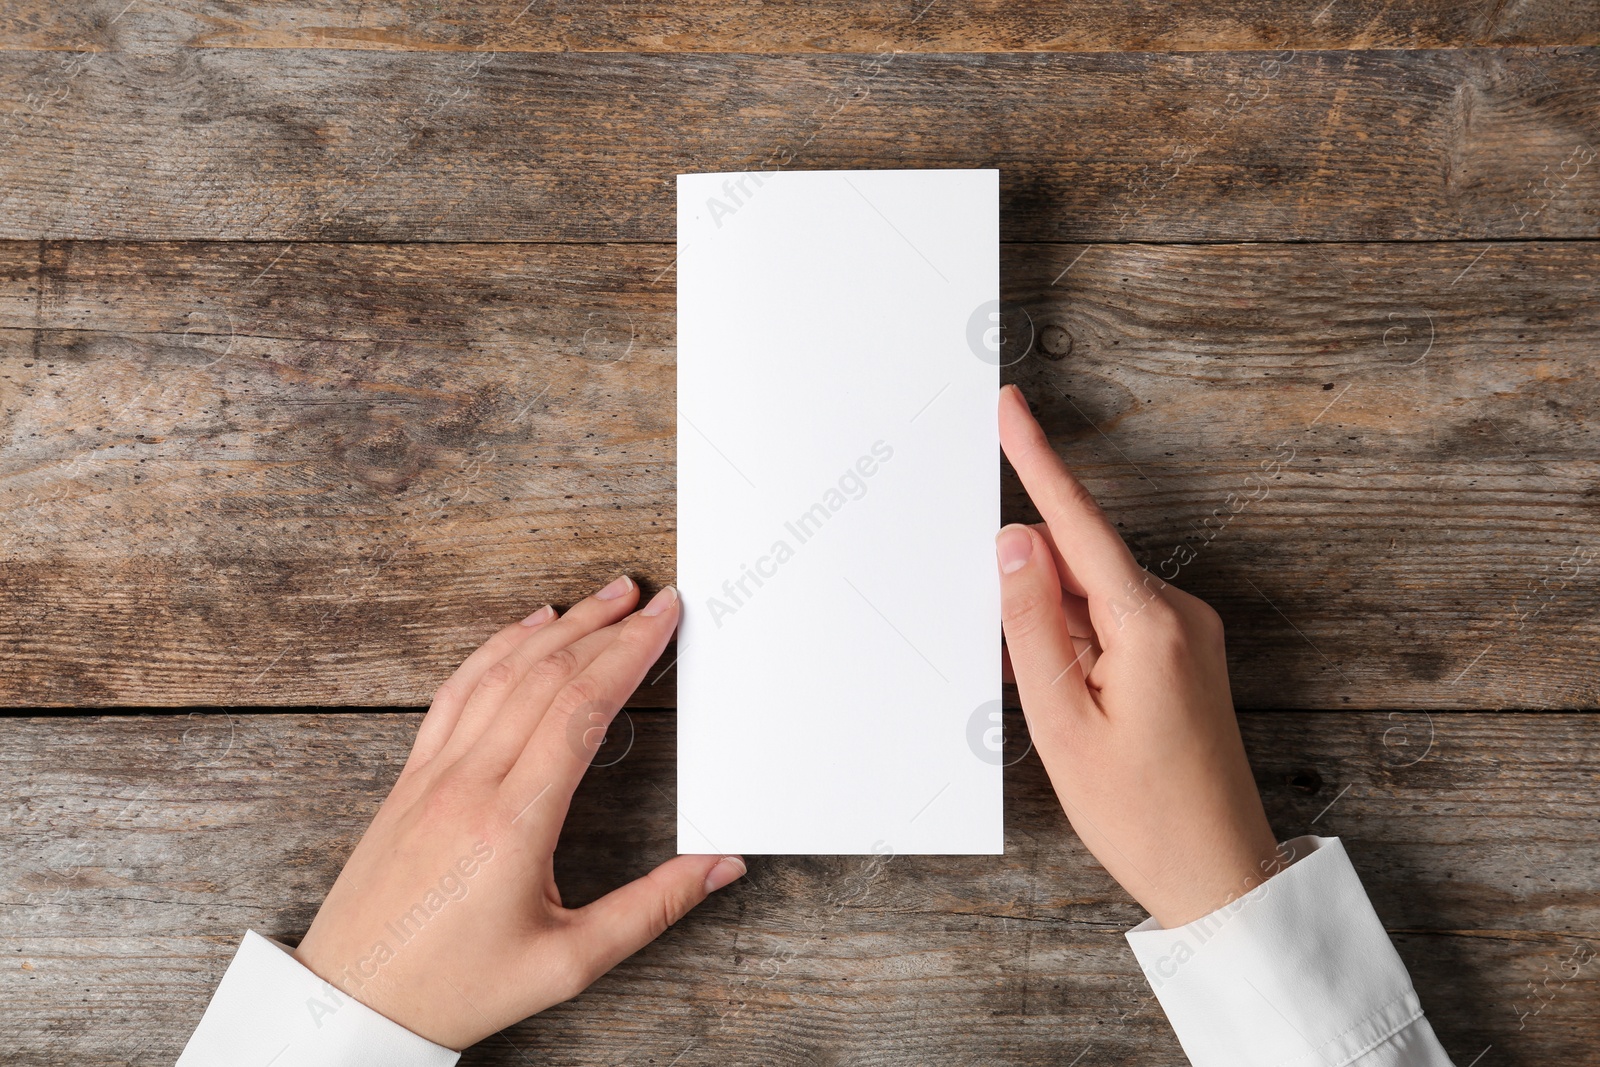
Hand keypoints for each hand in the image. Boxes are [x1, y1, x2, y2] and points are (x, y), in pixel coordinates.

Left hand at [293, 575, 745, 1049]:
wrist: (355, 1001)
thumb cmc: (456, 987)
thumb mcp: (570, 962)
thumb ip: (653, 908)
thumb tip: (718, 866)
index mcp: (514, 824)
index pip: (582, 708)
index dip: (630, 652)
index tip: (664, 619)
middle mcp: (470, 784)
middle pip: (547, 677)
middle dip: (607, 628)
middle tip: (651, 599)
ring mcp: (434, 774)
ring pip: (501, 673)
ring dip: (558, 627)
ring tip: (603, 598)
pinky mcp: (411, 778)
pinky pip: (456, 693)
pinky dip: (497, 649)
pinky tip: (526, 630)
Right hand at [995, 384, 1281, 928]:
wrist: (1219, 872)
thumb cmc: (1140, 812)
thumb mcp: (1061, 722)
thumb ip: (1033, 623)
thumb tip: (1016, 541)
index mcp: (1149, 625)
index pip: (1079, 522)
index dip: (1038, 460)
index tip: (1011, 408)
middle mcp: (1179, 615)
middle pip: (1081, 561)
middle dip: (1033, 590)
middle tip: (1022, 670)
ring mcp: (1188, 634)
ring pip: (1093, 595)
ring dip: (1056, 630)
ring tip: (1063, 714)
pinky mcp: (1185, 655)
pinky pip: (1114, 622)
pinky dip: (1078, 645)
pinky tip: (1075, 704)